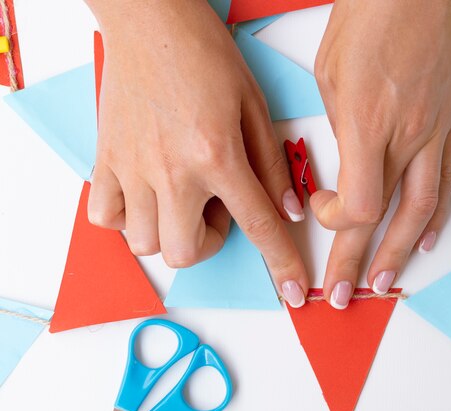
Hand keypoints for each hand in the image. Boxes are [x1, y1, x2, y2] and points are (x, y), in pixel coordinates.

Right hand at [85, 0, 308, 306]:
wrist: (150, 20)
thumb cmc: (205, 55)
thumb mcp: (254, 105)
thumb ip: (271, 164)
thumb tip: (288, 210)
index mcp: (217, 154)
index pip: (258, 226)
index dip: (282, 265)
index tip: (293, 292)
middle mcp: (171, 169)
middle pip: (186, 251)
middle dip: (209, 242)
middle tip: (217, 208)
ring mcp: (131, 167)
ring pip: (144, 242)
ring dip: (170, 231)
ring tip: (181, 196)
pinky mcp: (105, 159)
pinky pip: (106, 217)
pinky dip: (127, 218)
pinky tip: (145, 193)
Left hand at [313, 0, 450, 307]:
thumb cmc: (367, 19)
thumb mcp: (330, 74)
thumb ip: (337, 127)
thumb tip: (341, 161)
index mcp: (368, 124)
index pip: (359, 204)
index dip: (335, 221)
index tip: (319, 210)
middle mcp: (407, 136)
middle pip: (387, 220)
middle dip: (361, 262)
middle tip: (345, 296)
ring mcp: (436, 133)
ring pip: (424, 210)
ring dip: (403, 252)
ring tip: (388, 281)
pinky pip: (448, 181)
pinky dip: (436, 215)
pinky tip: (426, 238)